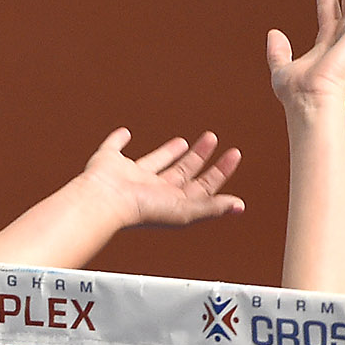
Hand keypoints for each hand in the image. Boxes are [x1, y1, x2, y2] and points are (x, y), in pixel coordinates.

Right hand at [78, 127, 244, 230]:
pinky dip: (118, 140)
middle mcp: (151, 189)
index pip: (201, 186)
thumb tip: (239, 207)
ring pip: (154, 161)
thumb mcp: (185, 210)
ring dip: (168, 151)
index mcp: (170, 200)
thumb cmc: (141, 211)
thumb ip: (212, 207)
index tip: (234, 153)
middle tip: (211, 138)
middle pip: (181, 172)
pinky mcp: (109, 162)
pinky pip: (114, 148)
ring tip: (182, 140)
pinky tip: (125, 134)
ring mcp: (129, 176)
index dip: (220, 171)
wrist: (105, 202)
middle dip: (198, 156)